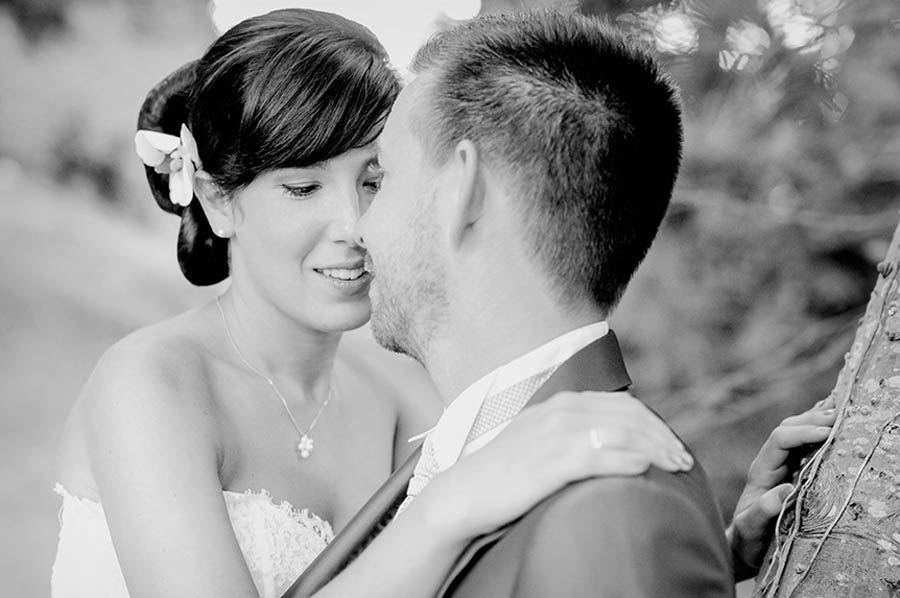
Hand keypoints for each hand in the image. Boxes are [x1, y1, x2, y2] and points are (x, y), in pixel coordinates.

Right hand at [421, 390, 691, 537]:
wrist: (464, 493)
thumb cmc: (505, 474)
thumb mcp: (542, 441)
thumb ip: (575, 435)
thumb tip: (617, 445)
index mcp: (561, 405)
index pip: (622, 406)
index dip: (654, 424)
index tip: (673, 446)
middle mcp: (560, 412)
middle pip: (628, 417)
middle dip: (662, 436)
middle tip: (684, 460)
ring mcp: (553, 435)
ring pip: (619, 433)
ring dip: (653, 448)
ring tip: (675, 467)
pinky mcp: (547, 461)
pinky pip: (595, 456)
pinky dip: (623, 460)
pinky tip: (642, 469)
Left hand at [728, 397, 837, 576]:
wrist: (744, 543)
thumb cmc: (747, 536)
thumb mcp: (752, 527)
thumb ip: (763, 510)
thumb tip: (784, 491)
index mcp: (761, 471)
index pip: (780, 440)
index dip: (802, 433)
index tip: (827, 433)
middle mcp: (770, 463)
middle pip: (788, 429)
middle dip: (812, 420)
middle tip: (840, 418)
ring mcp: (780, 466)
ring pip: (796, 433)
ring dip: (816, 422)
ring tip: (841, 417)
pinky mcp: (791, 472)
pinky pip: (804, 446)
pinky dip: (817, 434)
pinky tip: (832, 428)